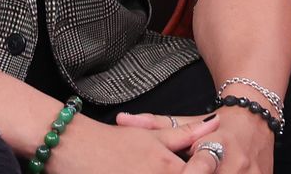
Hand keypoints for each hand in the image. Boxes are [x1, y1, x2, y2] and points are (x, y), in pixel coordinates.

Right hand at [50, 112, 222, 172]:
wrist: (75, 148)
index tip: (207, 170)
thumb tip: (215, 122)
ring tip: (148, 170)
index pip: (200, 173)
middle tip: (187, 171)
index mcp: (169, 168)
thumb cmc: (113, 141)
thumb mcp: (152, 135)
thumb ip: (186, 134)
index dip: (205, 172)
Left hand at [117, 109, 275, 173]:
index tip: (184, 171)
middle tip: (186, 172)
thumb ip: (155, 125)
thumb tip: (122, 120)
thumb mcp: (187, 121)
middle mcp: (237, 160)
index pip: (203, 164)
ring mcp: (253, 173)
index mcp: (219, 142)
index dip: (192, 171)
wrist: (256, 119)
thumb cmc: (218, 124)